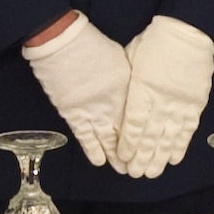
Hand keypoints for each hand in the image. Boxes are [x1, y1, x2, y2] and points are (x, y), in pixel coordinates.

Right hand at [23, 13, 129, 166]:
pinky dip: (91, 148)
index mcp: (126, 90)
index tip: (150, 148)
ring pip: (105, 139)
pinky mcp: (71, 112)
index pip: (137, 120)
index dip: (143, 136)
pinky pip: (83, 135)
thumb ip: (129, 82)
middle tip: (139, 167)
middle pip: (124, 133)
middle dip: (131, 151)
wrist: (63, 43)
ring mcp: (91, 110)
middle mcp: (111, 104)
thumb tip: (133, 94)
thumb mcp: (122, 61)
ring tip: (123, 170)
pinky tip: (99, 161)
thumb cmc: (94, 46)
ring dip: (113, 156)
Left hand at [117, 16, 213, 178]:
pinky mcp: (197, 102)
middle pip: (150, 136)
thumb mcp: (131, 59)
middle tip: (135, 174)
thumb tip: (120, 104)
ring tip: (153, 173)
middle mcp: (161, 100)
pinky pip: (188, 129)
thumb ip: (127, 84)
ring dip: (160, 157)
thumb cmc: (156, 41)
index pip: (133, 124)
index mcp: (142, 88)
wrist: (189, 30)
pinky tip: (174, 158)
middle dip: (142, 157)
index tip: (122, 157)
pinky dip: (181, 145)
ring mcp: (181, 102)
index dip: (128, 144)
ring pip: (169, 137)